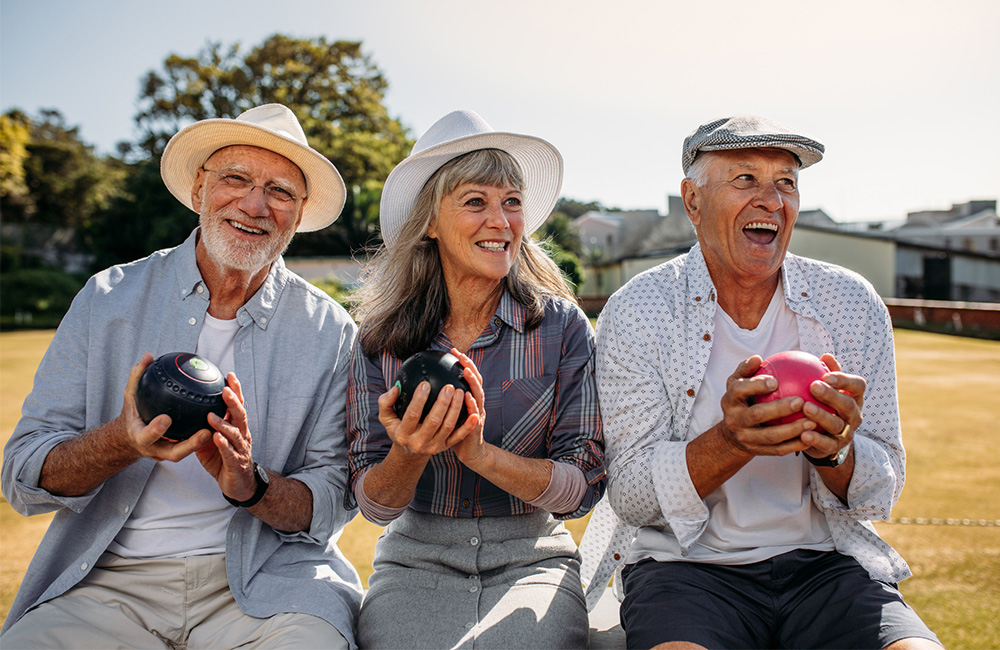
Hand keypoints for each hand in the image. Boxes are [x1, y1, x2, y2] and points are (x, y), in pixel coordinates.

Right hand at [122, 353, 210, 461]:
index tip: (166, 418)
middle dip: (189, 445)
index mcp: (139, 437)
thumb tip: (148, 356)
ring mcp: (166, 453)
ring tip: (217, 430)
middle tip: (205, 432)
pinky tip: (219, 424)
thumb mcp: (130, 395)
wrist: (132, 436)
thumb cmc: (133, 412)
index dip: (155, 430)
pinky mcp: (177, 452)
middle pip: (173, 453)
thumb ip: (137, 377)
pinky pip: (192, 448)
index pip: (146, 436)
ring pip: (186, 454)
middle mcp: (154, 449)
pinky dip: (204, 440)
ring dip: (202, 445)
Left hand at [196, 373, 256, 501]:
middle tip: (224, 389)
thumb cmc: (225, 461)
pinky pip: (230, 453)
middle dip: (234, 401)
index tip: (229, 375)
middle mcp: (242, 435)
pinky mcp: (236, 464)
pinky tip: (216, 438)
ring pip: (235, 433)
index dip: (236, 390)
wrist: (240, 486)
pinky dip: (223, 444)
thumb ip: (202, 428)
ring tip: (211, 415)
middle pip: (240, 415)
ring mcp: (241, 449)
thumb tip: (185, 414)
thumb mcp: (212, 443)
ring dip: (224, 423)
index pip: (238, 405)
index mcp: (238, 428)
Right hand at [377, 360, 475, 458]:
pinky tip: (474, 414)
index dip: (419, 399)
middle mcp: (419, 442)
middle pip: (433, 421)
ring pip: (448, 427)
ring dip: (455, 410)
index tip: (426, 383)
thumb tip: (395, 388)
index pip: (412, 415)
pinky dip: (467, 427)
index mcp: (403, 433)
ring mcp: (434, 446)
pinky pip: (458, 437)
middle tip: (449, 387)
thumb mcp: (386, 417)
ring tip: (460, 392)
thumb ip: (385, 402)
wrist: (409, 452)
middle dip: (442, 403)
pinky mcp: (445, 447)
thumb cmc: (398, 427)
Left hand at [447, 348, 487, 466]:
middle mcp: (476, 404)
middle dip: (470, 367)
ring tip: (466, 372)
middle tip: (461, 356)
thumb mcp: (446, 412)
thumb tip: (420, 384)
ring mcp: (478, 415)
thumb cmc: (453, 430)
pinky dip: (473, 406)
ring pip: (478, 396)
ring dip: (473, 383)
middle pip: (476, 382)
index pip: (469, 376)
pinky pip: (475, 416)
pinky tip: (467, 399)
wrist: (468, 452)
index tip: (453, 350)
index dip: (464, 363)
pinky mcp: (477, 429)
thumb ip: (437, 398)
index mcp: (469, 398)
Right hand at [717, 355, 816, 457]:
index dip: (756, 385)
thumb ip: (747, 370)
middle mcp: (735, 420)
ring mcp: (746, 438)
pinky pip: (779, 449)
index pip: (739, 390)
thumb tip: (757, 358)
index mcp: (730, 400)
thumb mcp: (738, 384)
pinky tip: (812, 435)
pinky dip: (796, 444)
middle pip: (757, 414)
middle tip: (800, 401)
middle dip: (779, 409)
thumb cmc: (742, 400)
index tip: (775, 381)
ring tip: (812, 421)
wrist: (733, 434)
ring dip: (793, 429)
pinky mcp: (757, 451)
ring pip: (770, 436)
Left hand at [800, 354, 862, 460]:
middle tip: (813, 386)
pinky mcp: (835, 448)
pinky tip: (802, 434)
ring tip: (806, 407)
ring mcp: (846, 432)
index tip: (826, 375)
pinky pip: (826, 444)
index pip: (857, 386)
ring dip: (821, 416)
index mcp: (854, 398)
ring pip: (837, 425)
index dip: (844, 380)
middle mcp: (854, 415)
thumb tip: (825, 356)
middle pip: (848, 405)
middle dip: (832, 395)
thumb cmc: (824, 406)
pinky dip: (816, 439)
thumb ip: (827, 373)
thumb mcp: (828, 390)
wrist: (825, 438)